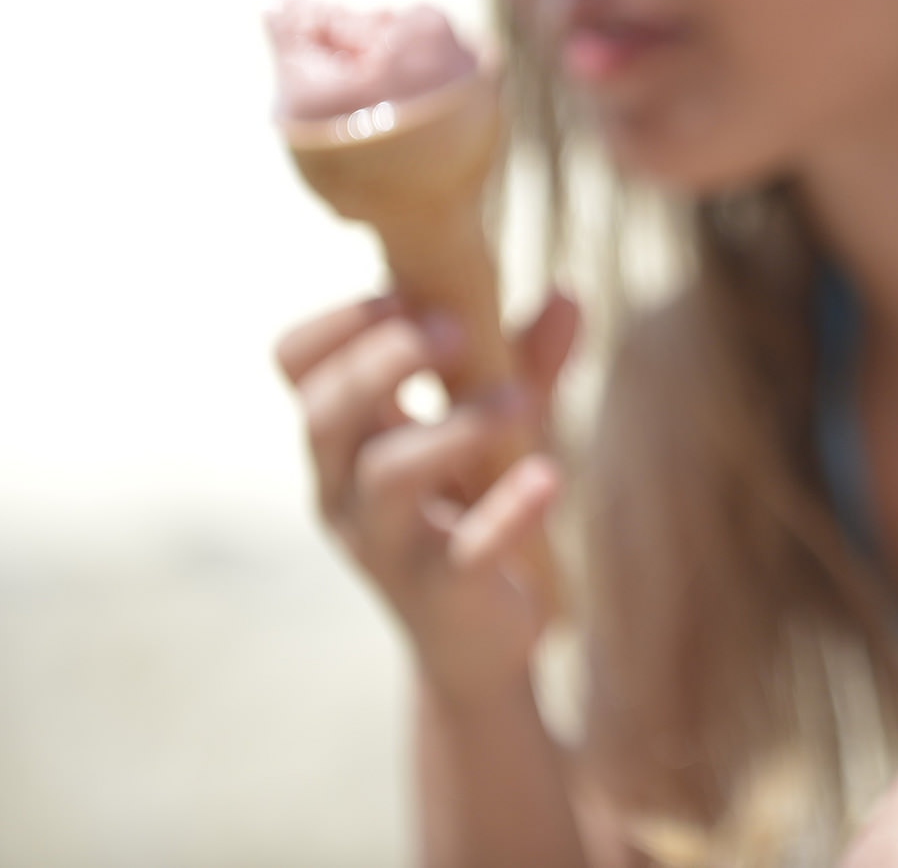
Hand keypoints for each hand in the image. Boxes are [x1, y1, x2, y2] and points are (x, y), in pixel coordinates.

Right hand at [277, 290, 579, 706]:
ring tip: (519, 401)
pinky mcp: (439, 593)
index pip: (296, 363)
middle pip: (326, 412)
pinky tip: (549, 478)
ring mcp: (384, 544)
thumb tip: (567, 292)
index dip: (339, 321)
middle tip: (452, 329)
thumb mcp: (497, 428)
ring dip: (454, 426)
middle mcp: (344, 488)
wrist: (477, 640)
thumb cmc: (469, 509)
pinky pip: (462, 550)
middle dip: (382, 360)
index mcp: (344, 437)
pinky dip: (507, 512)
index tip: (406, 291)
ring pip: (389, 476)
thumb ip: (526, 363)